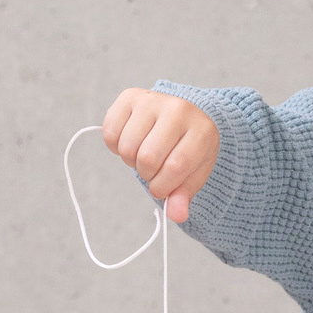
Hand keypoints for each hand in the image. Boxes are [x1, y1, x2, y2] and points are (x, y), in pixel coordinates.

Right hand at [102, 89, 220, 221]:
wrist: (183, 116)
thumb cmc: (188, 149)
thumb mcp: (194, 174)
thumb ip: (184, 196)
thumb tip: (176, 215)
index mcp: (202, 130)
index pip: (175, 166)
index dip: (163, 186)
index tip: (162, 188)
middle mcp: (178, 109)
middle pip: (147, 158)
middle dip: (147, 174)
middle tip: (154, 169)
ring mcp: (152, 100)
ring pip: (127, 147)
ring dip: (131, 160)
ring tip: (143, 153)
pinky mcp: (130, 96)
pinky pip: (110, 132)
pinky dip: (115, 146)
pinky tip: (131, 140)